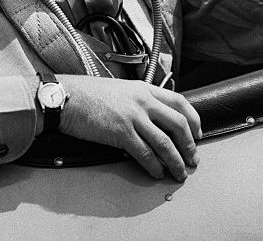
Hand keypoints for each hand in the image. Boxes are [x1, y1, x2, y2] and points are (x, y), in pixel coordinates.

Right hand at [57, 75, 201, 180]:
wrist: (64, 96)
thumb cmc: (86, 94)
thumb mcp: (120, 89)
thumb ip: (138, 100)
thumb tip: (151, 118)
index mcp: (143, 89)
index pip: (180, 101)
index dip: (194, 120)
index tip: (197, 134)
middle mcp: (142, 101)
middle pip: (178, 123)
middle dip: (189, 145)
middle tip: (192, 159)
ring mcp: (132, 116)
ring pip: (165, 142)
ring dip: (175, 161)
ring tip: (179, 172)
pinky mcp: (120, 132)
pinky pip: (145, 153)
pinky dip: (154, 166)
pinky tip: (156, 172)